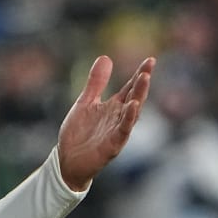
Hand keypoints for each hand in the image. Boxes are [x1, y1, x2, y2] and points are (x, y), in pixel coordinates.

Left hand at [57, 56, 154, 191]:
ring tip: (144, 79)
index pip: (130, 88)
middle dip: (142, 82)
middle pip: (134, 97)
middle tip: (149, 67)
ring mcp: (117, 131)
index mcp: (114, 107)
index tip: (150, 60)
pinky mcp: (112, 145)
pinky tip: (133, 106)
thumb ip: (96, 83)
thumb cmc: (79, 133)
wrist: (67, 160)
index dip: (140, 74)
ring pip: (132, 112)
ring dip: (139, 96)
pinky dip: (128, 118)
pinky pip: (123, 130)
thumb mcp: (86, 102)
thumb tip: (105, 57)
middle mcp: (119, 118)